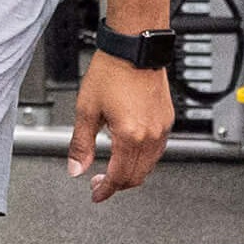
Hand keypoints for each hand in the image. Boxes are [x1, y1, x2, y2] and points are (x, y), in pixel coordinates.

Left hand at [68, 51, 172, 203]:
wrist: (133, 48)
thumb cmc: (111, 72)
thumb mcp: (86, 110)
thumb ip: (80, 144)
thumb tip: (76, 168)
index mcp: (130, 135)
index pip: (119, 176)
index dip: (105, 190)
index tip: (96, 195)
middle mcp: (151, 135)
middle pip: (137, 176)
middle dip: (117, 184)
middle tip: (99, 183)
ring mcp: (162, 127)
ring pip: (149, 165)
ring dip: (131, 172)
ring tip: (111, 168)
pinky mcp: (167, 119)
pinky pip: (158, 150)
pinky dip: (143, 159)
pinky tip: (128, 152)